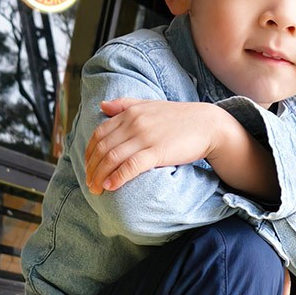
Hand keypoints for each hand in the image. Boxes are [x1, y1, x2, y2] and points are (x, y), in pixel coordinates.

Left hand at [85, 98, 219, 193]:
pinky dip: (118, 177)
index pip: (100, 133)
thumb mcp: (149, 105)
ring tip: (96, 189)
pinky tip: (111, 186)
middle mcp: (134, 123)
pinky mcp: (157, 151)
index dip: (89, 152)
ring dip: (100, 176)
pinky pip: (131, 166)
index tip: (87, 167)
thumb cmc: (179, 117)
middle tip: (89, 184)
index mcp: (130, 113)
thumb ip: (125, 105)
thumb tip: (102, 106)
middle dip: (92, 168)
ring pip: (113, 158)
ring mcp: (145, 137)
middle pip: (103, 148)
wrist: (207, 124)